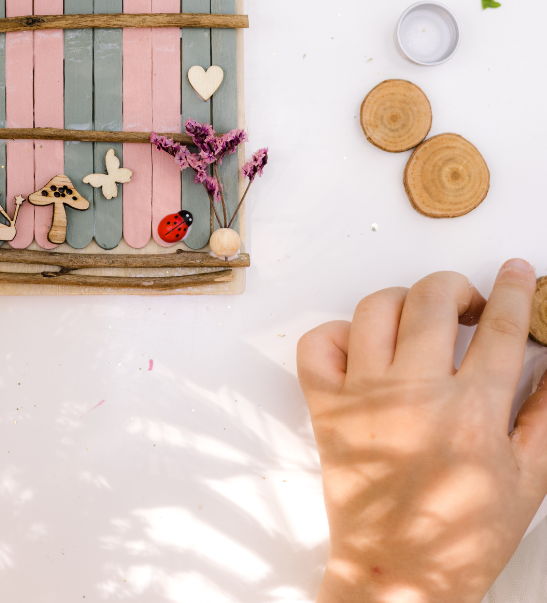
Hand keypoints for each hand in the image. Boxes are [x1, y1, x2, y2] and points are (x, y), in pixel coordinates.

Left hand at [297, 261, 546, 602]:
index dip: (510, 291)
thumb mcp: (527, 480)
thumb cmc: (463, 535)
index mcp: (471, 411)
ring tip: (420, 319)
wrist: (398, 576)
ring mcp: (364, 395)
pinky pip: (319, 343)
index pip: (498, 327)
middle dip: (457, 287)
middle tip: (467, 304)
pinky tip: (364, 346)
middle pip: (433, 299)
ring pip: (377, 307)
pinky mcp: (326, 407)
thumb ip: (543, 416)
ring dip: (404, 301)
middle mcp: (415, 392)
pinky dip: (338, 333)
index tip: (514, 272)